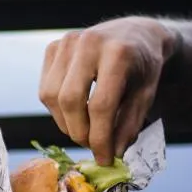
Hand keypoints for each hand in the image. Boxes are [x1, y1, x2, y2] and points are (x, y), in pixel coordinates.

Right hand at [39, 18, 174, 164]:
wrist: (136, 33)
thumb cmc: (144, 67)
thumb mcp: (146, 95)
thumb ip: (129, 125)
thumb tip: (112, 153)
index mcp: (118, 53)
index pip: (101, 105)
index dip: (101, 138)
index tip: (105, 158)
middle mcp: (89, 42)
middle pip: (70, 101)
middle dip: (80, 132)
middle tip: (92, 147)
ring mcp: (67, 42)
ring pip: (52, 96)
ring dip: (65, 123)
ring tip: (84, 131)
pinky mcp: (54, 47)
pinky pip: (45, 88)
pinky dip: (56, 109)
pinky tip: (74, 113)